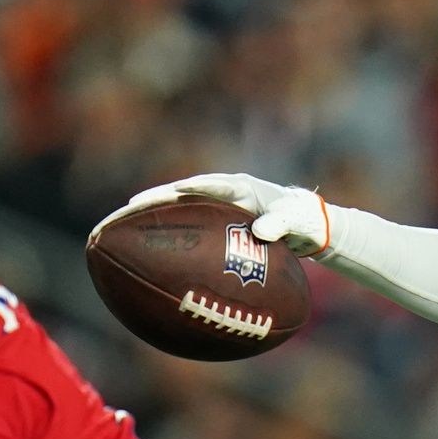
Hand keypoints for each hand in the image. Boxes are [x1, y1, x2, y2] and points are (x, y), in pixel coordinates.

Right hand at [123, 173, 331, 255]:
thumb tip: (260, 232)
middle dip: (156, 201)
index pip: (205, 186)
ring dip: (160, 216)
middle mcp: (226, 194)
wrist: (310, 225)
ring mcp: (222, 209)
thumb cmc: (303, 220)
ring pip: (185, 210)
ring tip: (130, 225)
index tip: (159, 195)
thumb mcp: (296, 222)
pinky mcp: (221, 224)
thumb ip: (281, 224)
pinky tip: (158, 252)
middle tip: (127, 209)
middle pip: (184, 195)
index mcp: (240, 187)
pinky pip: (194, 228)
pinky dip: (176, 235)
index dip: (181, 191)